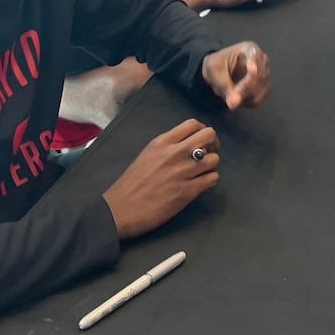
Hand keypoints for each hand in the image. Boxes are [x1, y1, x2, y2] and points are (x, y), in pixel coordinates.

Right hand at [102, 119, 219, 238]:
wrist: (120, 210)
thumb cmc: (131, 184)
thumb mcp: (147, 155)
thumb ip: (167, 147)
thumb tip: (187, 146)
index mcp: (162, 142)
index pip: (193, 124)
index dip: (202, 131)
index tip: (202, 142)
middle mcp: (175, 153)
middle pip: (209, 135)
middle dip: (214, 144)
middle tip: (209, 154)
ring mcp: (182, 172)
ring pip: (214, 159)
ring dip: (212, 166)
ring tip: (203, 173)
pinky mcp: (187, 192)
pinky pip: (212, 179)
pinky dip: (210, 181)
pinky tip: (202, 185)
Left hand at [201, 41, 270, 109]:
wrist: (218, 72)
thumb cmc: (217, 64)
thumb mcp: (213, 70)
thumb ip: (224, 85)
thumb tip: (233, 102)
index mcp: (249, 48)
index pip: (254, 55)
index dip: (254, 63)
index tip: (251, 70)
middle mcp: (260, 60)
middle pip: (258, 76)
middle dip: (244, 89)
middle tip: (232, 100)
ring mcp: (264, 74)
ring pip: (259, 90)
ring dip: (243, 97)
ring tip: (229, 95)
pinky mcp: (264, 88)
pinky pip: (258, 99)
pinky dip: (246, 102)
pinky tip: (237, 97)